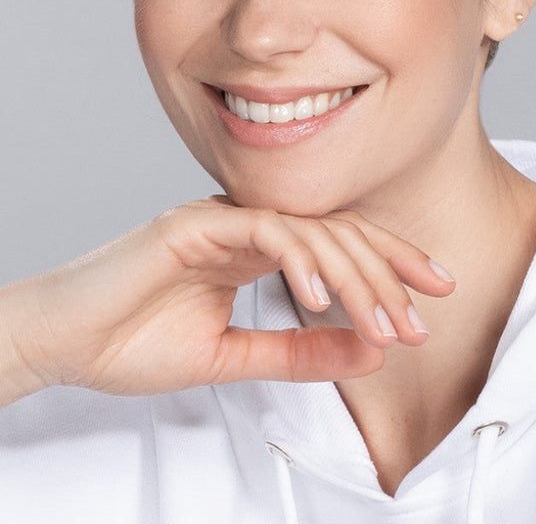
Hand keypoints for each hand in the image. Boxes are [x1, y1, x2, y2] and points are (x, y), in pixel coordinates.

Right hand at [0, 199, 454, 403]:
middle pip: (336, 229)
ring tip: (383, 320)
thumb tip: (369, 349)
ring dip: (353, 274)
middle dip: (389, 267)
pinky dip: (299, 258)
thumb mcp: (233, 357)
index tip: (432, 295)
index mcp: (256, 247)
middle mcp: (247, 225)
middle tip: (424, 312)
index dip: (388, 264)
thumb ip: (299, 350)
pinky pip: (263, 229)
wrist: (63, 341)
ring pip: (309, 227)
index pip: (337, 243)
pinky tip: (322, 295)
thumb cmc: (132, 342)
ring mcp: (222, 218)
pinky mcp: (194, 223)